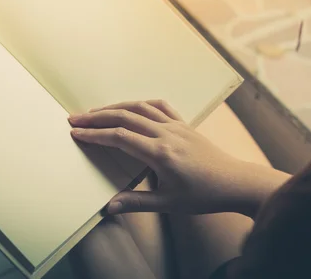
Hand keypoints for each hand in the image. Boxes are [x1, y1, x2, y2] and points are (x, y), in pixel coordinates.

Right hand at [68, 100, 288, 216]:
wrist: (235, 182)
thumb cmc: (203, 195)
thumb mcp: (169, 203)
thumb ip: (137, 202)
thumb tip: (109, 207)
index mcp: (160, 154)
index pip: (119, 138)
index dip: (95, 134)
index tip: (76, 133)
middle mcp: (166, 134)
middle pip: (125, 117)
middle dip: (97, 116)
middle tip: (75, 117)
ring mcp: (176, 126)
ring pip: (140, 108)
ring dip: (115, 107)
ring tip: (96, 111)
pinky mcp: (184, 124)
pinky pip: (160, 106)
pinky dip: (141, 103)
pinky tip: (132, 106)